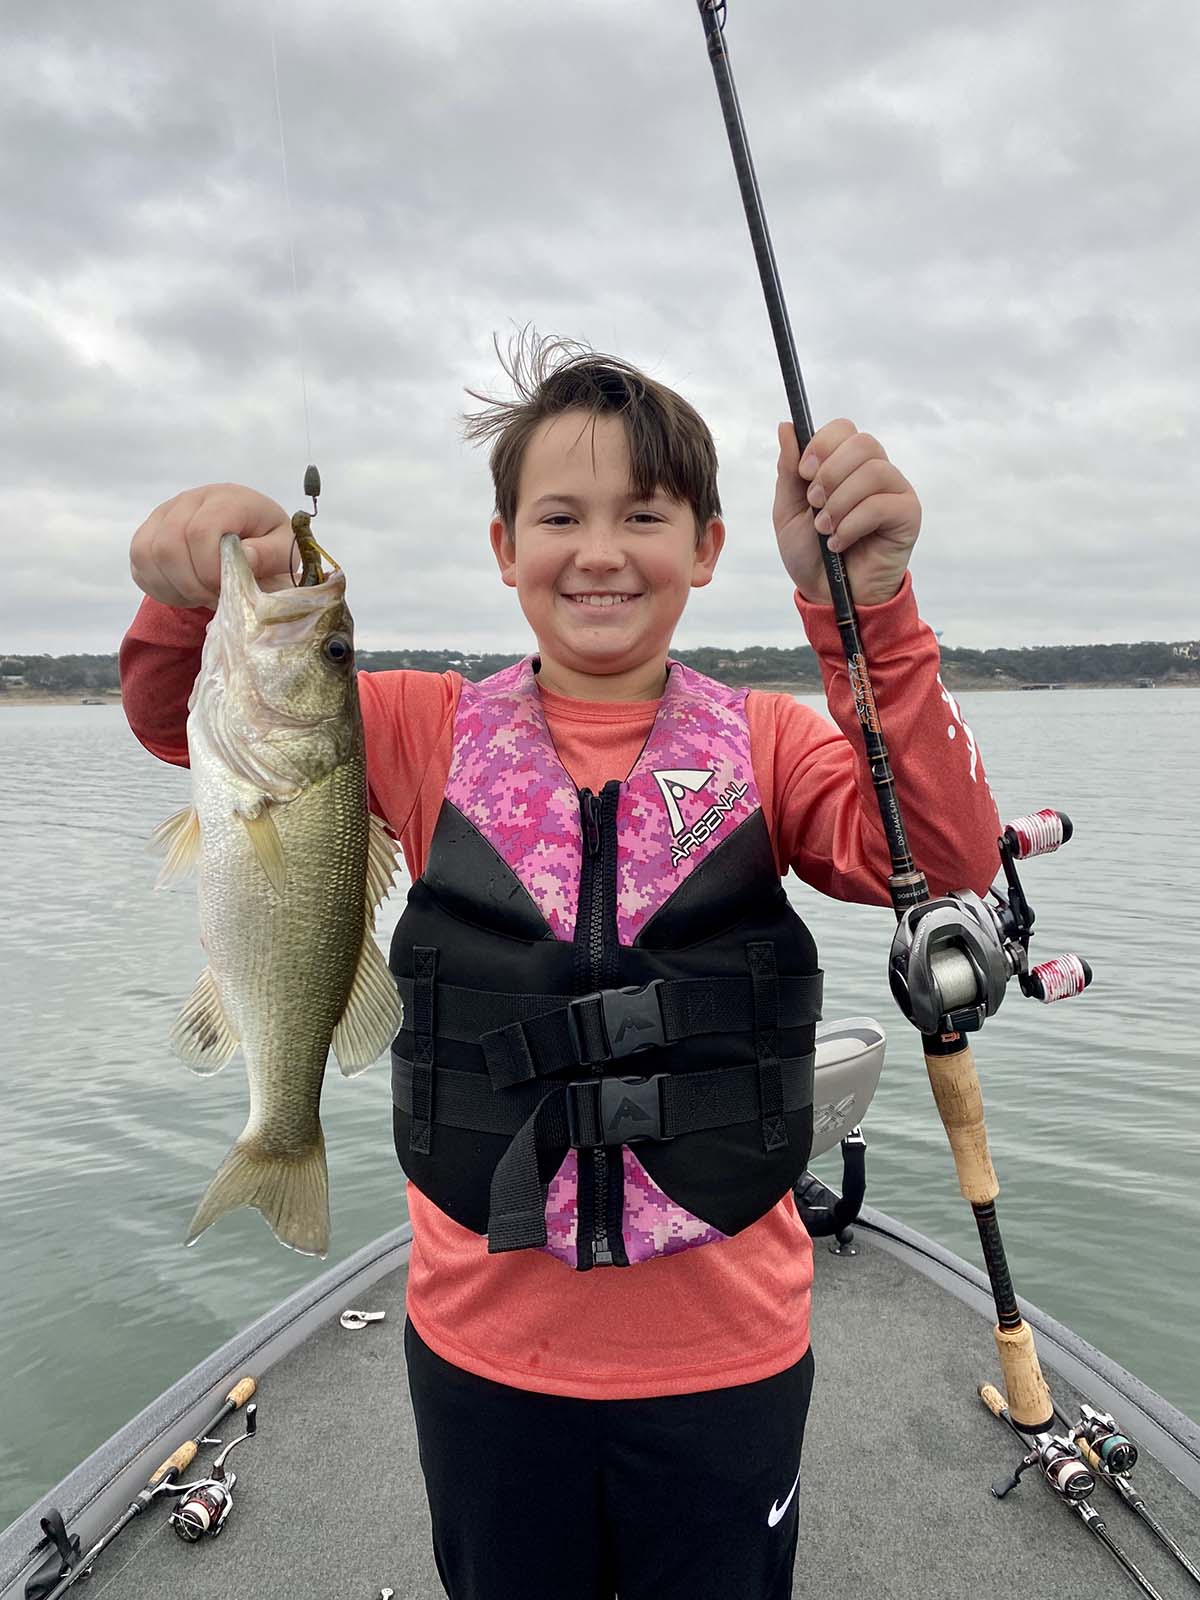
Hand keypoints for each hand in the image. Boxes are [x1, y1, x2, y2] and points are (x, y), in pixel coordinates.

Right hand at [130, 484, 296, 607]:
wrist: (249, 531)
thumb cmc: (269, 541)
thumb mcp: (285, 548)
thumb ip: (272, 554)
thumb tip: (245, 557)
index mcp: (226, 499)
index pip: (200, 531)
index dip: (209, 569)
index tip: (226, 589)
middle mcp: (189, 500)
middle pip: (169, 545)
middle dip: (192, 583)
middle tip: (215, 597)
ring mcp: (164, 514)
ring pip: (147, 554)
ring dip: (175, 587)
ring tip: (202, 594)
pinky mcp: (148, 533)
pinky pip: (139, 564)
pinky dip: (161, 588)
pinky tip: (187, 591)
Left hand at [772, 419, 921, 606]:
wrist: (826, 595)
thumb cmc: (810, 553)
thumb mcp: (789, 510)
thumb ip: (789, 470)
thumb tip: (786, 426)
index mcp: (846, 464)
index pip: (844, 429)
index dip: (822, 445)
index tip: (804, 473)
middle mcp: (874, 471)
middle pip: (862, 442)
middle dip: (831, 473)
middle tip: (815, 504)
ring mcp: (895, 491)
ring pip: (873, 471)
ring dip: (840, 502)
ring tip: (825, 530)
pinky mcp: (908, 514)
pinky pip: (883, 504)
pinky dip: (853, 524)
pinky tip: (840, 543)